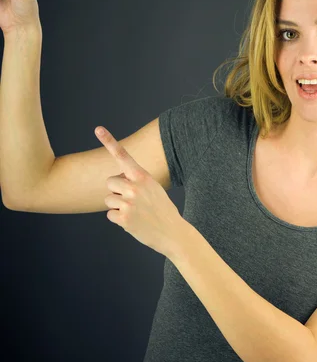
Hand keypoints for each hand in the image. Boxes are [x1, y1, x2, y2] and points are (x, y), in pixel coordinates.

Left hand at [95, 125, 183, 256]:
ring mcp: (129, 203)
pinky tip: (133, 222)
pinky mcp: (124, 218)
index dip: (109, 141)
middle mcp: (135, 187)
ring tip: (135, 212)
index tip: (98, 129)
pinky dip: (118, 219)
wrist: (173, 233)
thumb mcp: (154, 189)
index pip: (123, 156)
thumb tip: (116, 181)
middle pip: (109, 182)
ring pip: (108, 199)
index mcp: (143, 177)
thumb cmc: (162, 210)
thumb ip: (136, 182)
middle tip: (133, 201)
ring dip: (117, 206)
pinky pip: (110, 214)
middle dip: (117, 191)